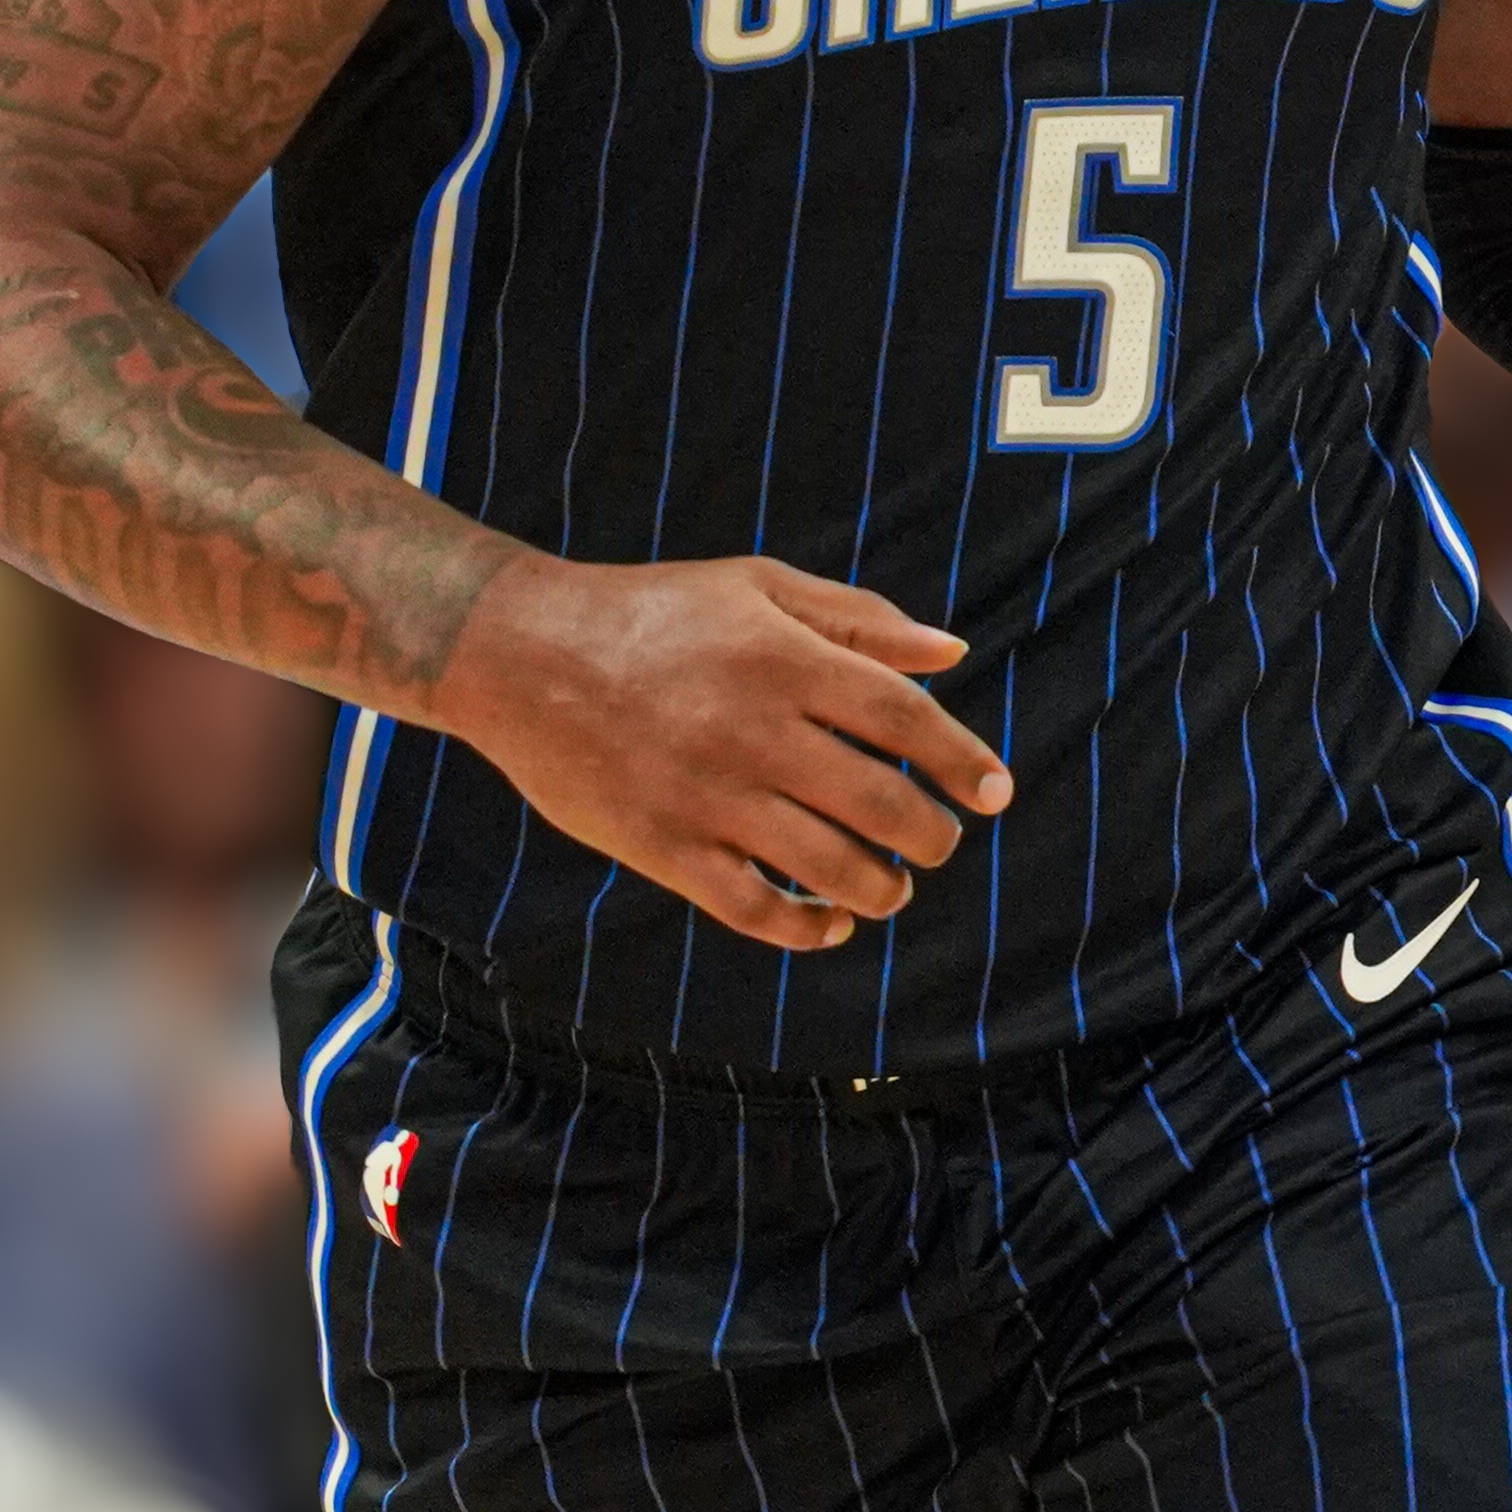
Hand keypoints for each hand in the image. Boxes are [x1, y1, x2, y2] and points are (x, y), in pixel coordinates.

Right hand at [449, 553, 1002, 951]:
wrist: (517, 653)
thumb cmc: (650, 612)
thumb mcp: (755, 586)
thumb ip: (857, 618)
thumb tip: (951, 654)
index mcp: (784, 659)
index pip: (903, 717)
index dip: (960, 760)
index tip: (994, 793)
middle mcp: (754, 731)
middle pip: (880, 803)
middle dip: (931, 837)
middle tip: (940, 845)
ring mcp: (708, 795)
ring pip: (827, 867)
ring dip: (880, 890)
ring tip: (892, 889)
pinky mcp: (662, 847)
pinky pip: (753, 908)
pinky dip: (804, 925)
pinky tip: (827, 922)